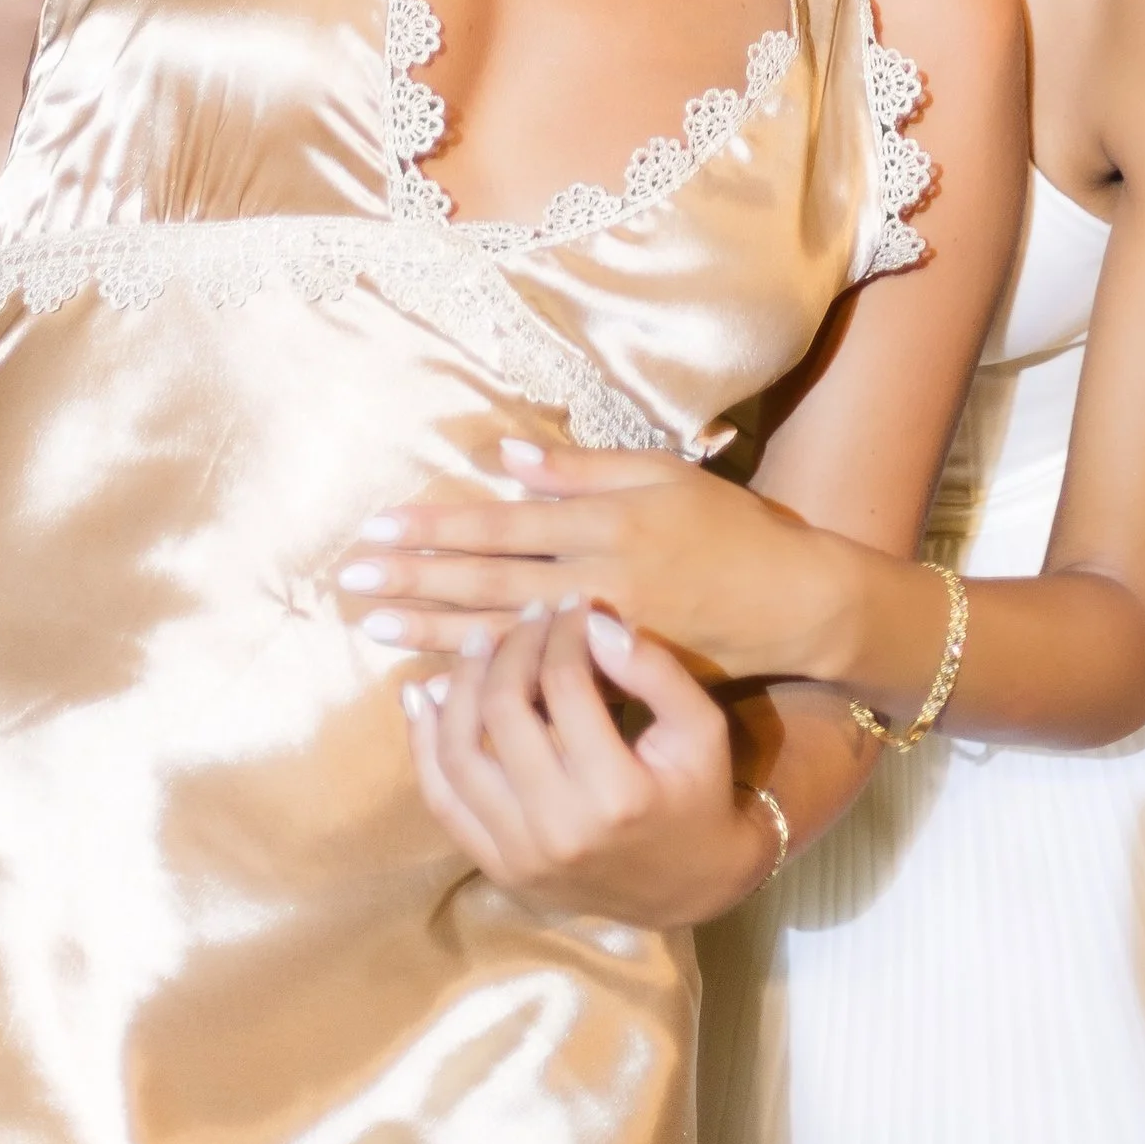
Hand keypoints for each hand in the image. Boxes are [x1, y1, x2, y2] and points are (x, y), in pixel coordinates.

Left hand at [341, 436, 847, 682]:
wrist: (793, 604)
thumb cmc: (728, 528)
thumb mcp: (663, 477)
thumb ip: (582, 470)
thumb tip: (505, 458)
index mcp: (606, 525)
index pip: (503, 527)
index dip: (438, 529)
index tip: (379, 528)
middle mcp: (597, 583)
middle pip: (488, 585)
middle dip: (415, 583)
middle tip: (351, 583)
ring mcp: (604, 640)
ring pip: (504, 638)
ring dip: (433, 632)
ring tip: (374, 627)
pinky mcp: (617, 682)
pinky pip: (540, 685)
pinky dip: (490, 680)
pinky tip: (444, 683)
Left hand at [403, 597, 775, 926]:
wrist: (687, 889)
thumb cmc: (697, 796)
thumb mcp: (699, 727)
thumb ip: (652, 670)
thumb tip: (592, 621)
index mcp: (616, 795)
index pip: (564, 685)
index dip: (562, 631)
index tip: (570, 605)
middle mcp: (557, 829)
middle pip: (503, 712)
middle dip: (512, 647)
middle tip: (528, 616)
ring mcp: (518, 855)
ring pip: (459, 752)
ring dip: (460, 685)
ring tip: (479, 642)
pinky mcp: (495, 867)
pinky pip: (441, 799)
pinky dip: (423, 743)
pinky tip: (423, 695)